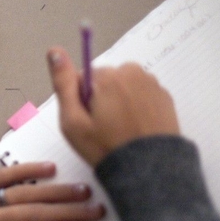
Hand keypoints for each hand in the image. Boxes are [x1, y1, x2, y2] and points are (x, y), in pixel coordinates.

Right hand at [48, 47, 179, 166]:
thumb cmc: (105, 147)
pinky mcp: (165, 97)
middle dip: (101, 99)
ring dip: (119, 102)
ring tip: (121, 130)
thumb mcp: (73, 120)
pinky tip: (135, 129)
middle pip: (105, 80)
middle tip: (102, 128)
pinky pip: (142, 95)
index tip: (87, 121)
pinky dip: (137, 107)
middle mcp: (132, 72)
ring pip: (124, 87)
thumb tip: (54, 50)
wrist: (147, 170)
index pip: (83, 78)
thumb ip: (63, 83)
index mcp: (108, 76)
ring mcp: (152, 83)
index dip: (81, 100)